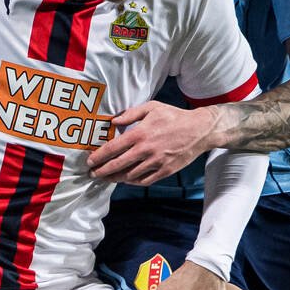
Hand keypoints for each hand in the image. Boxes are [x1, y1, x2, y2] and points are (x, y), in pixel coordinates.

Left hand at [88, 101, 218, 184]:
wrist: (199, 130)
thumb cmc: (174, 116)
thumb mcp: (152, 107)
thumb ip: (131, 114)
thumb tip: (114, 121)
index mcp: (140, 134)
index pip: (113, 148)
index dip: (99, 156)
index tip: (90, 161)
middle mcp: (146, 150)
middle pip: (118, 165)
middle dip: (103, 171)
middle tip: (93, 174)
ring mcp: (156, 162)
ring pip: (130, 175)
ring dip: (116, 178)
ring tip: (107, 178)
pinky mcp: (165, 171)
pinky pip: (145, 181)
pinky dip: (133, 182)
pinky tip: (126, 180)